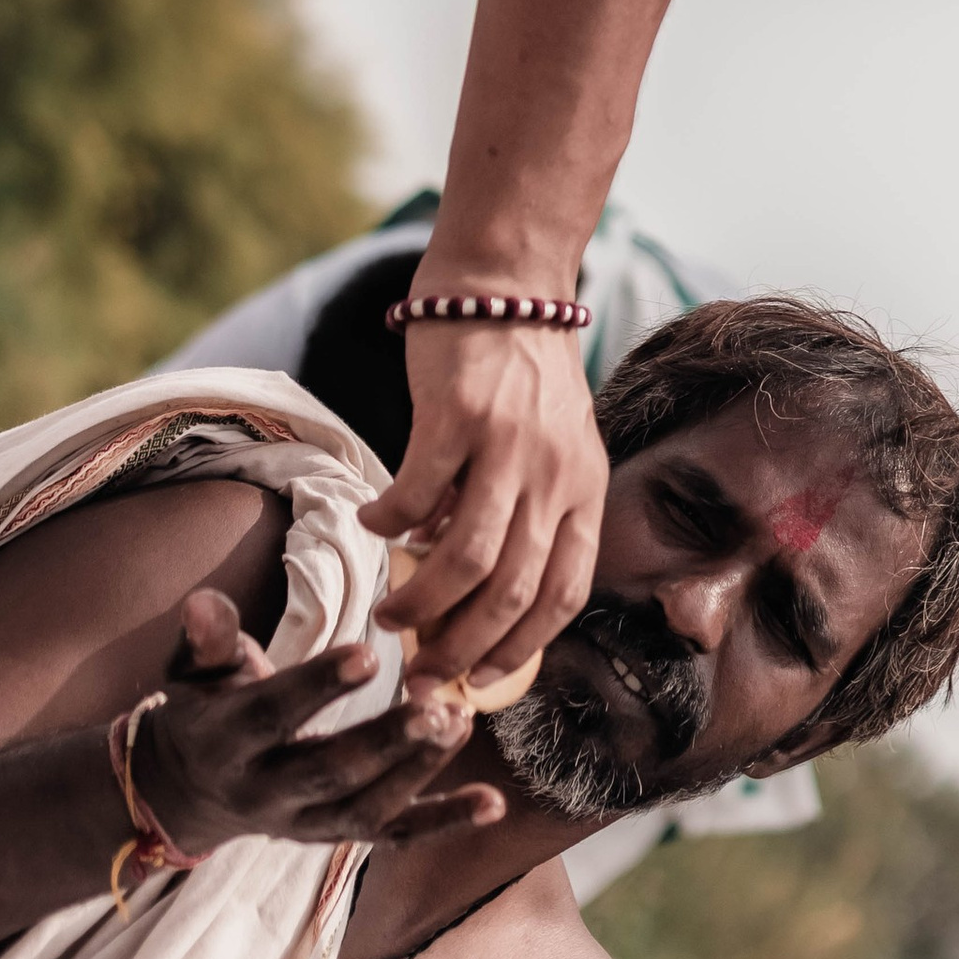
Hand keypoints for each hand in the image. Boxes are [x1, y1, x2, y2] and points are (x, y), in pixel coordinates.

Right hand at [137, 585, 505, 860]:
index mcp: (227, 745)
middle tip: (438, 705)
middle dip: (385, 741)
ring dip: (419, 770)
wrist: (186, 793)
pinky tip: (492, 803)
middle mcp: (266, 795)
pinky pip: (394, 837)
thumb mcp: (193, 672)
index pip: (273, 716)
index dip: (318, 686)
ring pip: (366, 809)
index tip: (368, 652)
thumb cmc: (203, 709)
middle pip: (330, 773)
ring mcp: (305, 824)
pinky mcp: (336, 836)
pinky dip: (445, 821)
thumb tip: (204, 600)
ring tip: (462, 723)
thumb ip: (208, 640)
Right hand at [357, 315, 603, 683]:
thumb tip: (461, 587)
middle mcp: (555, 472)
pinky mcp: (458, 413)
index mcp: (585, 488)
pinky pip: (418, 494)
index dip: (520, 648)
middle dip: (461, 650)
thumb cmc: (520, 371)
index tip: (477, 681)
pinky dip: (390, 522)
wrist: (506, 277)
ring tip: (387, 614)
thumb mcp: (554, 444)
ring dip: (420, 603)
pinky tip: (373, 523)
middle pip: (512, 593)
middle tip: (419, 675)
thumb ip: (527, 510)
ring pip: (466, 559)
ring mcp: (509, 443)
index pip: (565, 595)